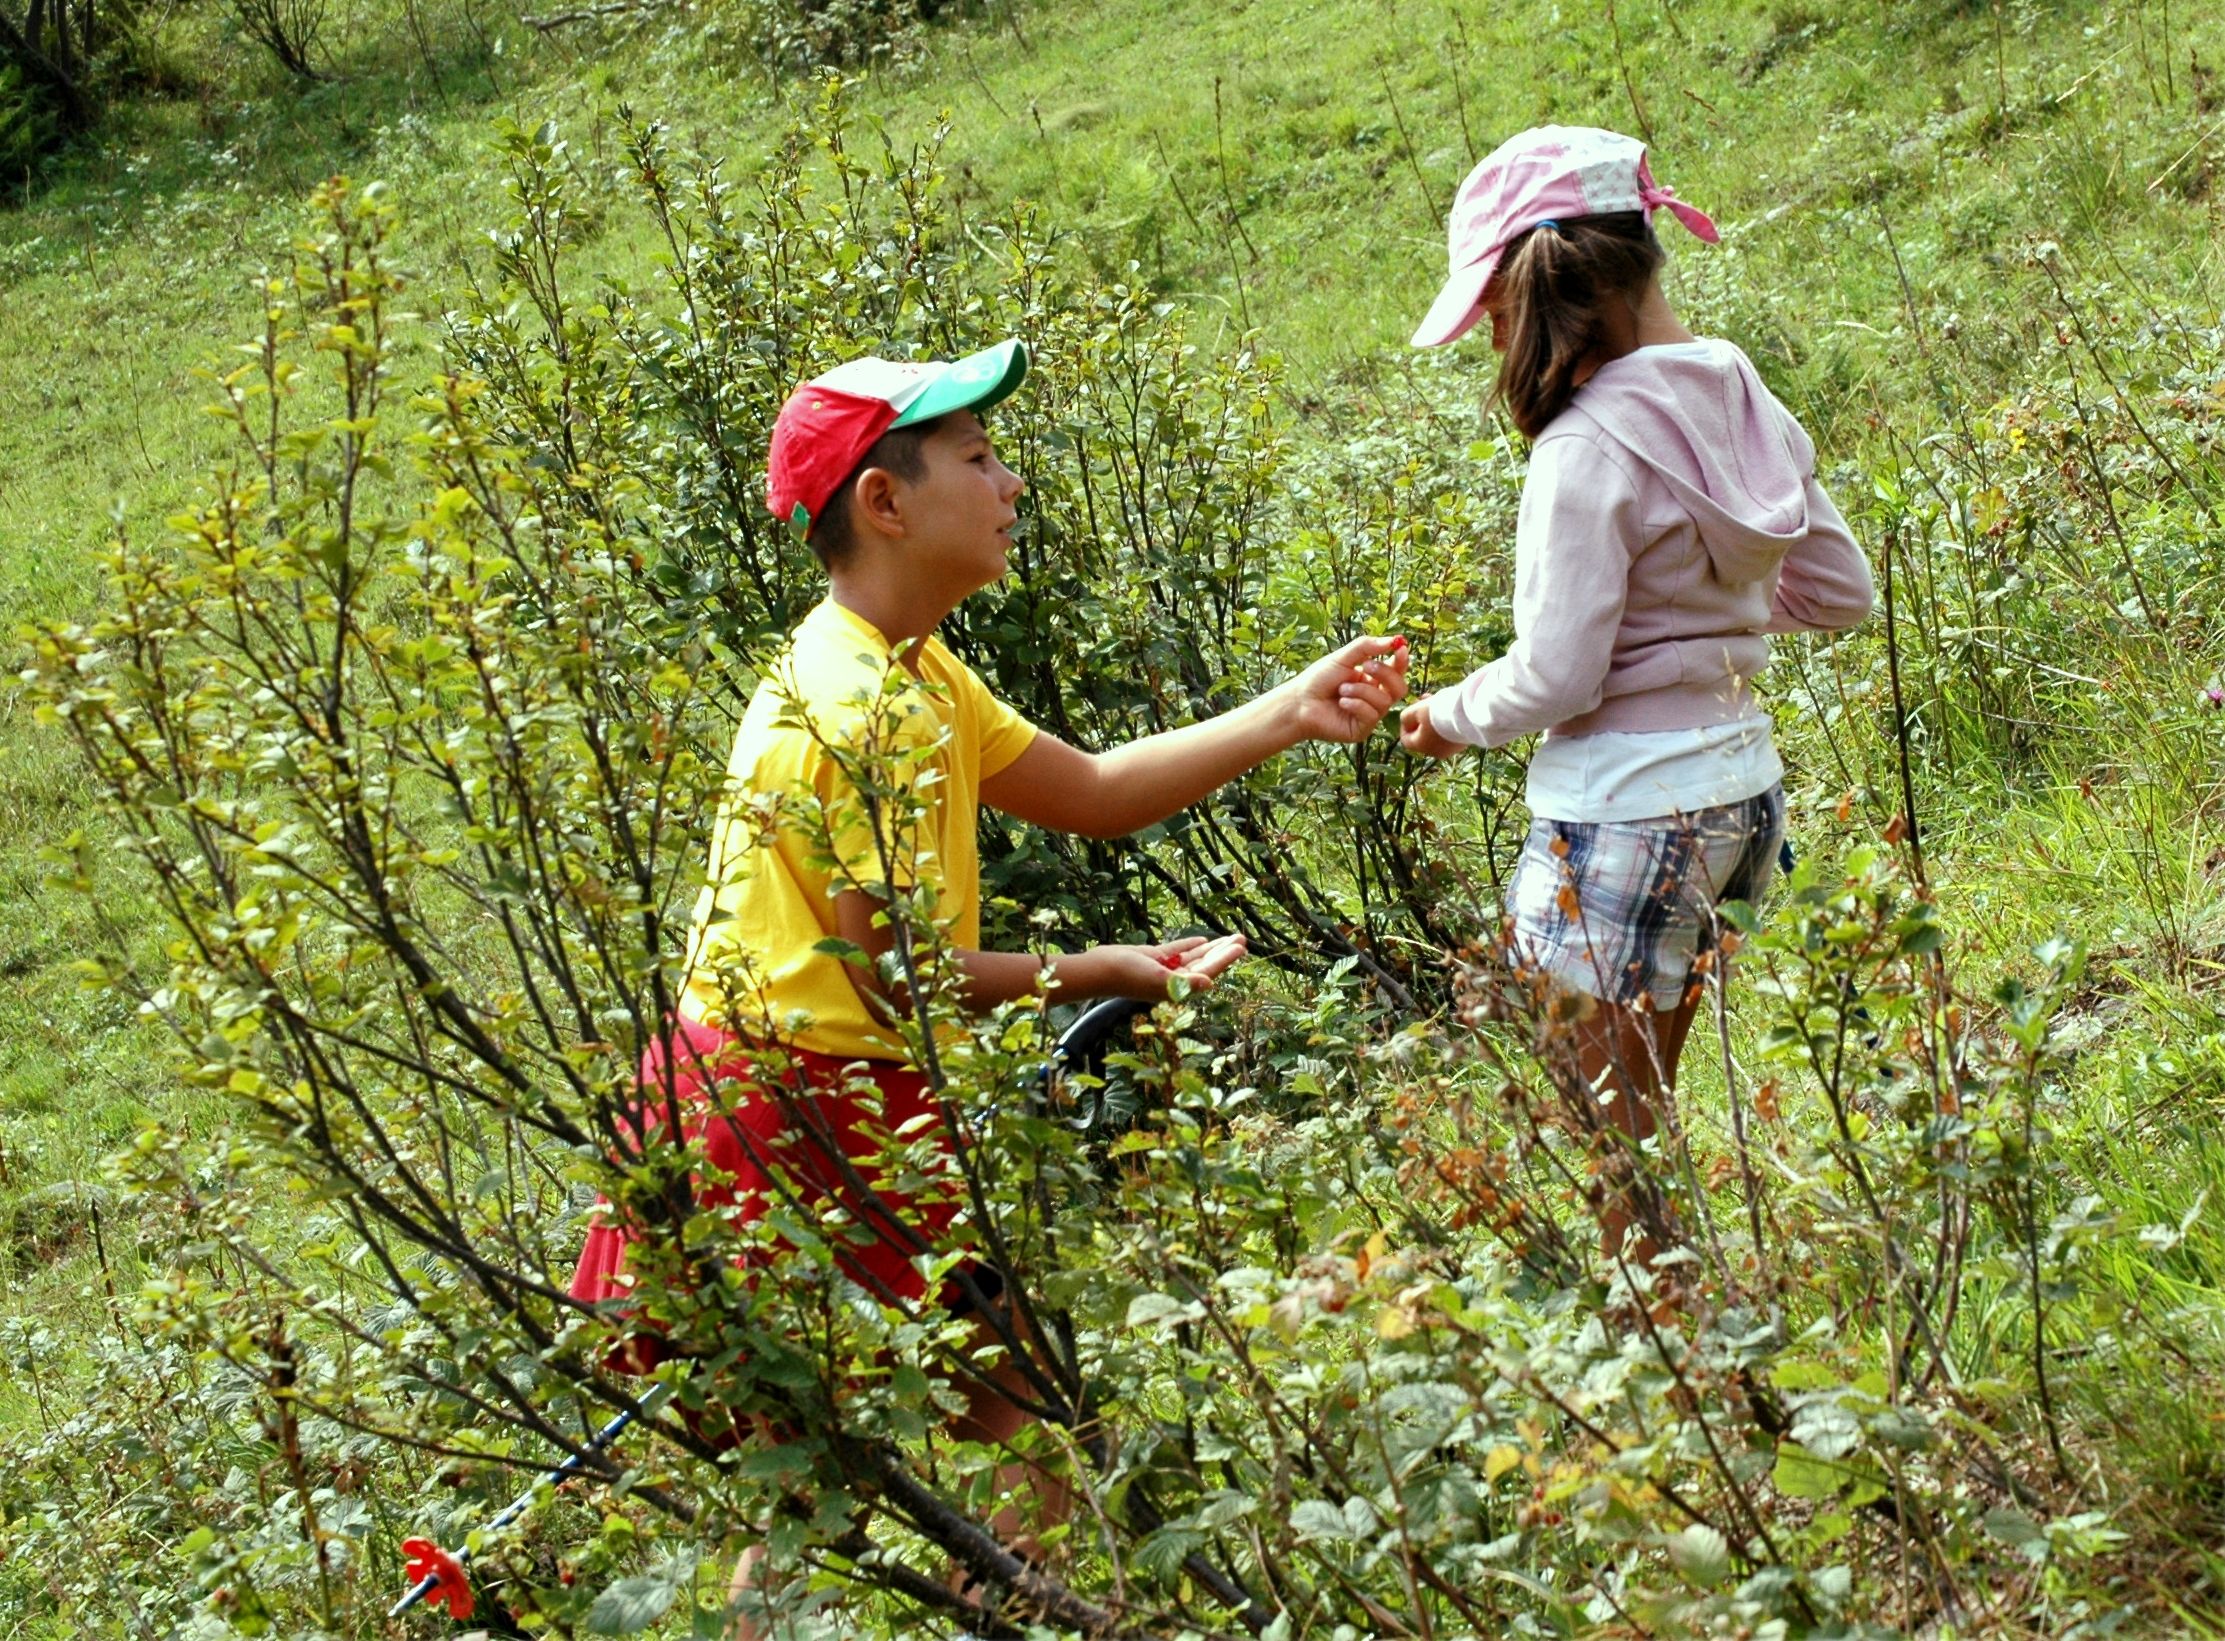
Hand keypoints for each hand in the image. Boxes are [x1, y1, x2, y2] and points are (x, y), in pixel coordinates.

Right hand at [1073, 932, 1248, 1002]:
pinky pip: (1176, 951)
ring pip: (1193, 957)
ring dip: (1211, 948)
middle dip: (1223, 952)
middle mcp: (1174, 980)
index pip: (1208, 971)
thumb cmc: (1128, 977)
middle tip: (1241, 938)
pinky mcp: (1153, 958)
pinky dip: (1190, 946)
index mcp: (1178, 987)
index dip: (1225, 959)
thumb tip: (1210, 983)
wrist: (1100, 970)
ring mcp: (1163, 969)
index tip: (1240, 947)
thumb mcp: (1158, 980)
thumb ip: (1185, 982)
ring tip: (1228, 937)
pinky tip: (1202, 941)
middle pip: (1205, 964)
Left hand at [1277, 635, 1409, 745]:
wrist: (1299, 702)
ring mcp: (1369, 715)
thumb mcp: (1342, 657)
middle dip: (1385, 674)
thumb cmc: (1318, 679)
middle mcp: (1374, 698)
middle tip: (1365, 666)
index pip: (1396, 671)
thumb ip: (1367, 647)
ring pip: (1384, 701)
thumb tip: (1395, 640)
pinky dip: (1356, 705)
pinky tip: (1341, 703)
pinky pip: (1372, 715)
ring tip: (1342, 689)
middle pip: (1399, 688)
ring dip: (1362, 691)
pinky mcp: (1362, 730)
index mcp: (1372, 680)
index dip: (1401, 661)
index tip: (1401, 648)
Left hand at [1400, 694, 1467, 758]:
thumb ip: (1406, 717)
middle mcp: (1436, 752)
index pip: (1406, 739)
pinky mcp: (1463, 743)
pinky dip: (1446, 722)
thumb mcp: (1416, 710)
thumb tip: (1406, 721)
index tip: (1411, 710)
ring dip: (1433, 718)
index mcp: (1422, 747)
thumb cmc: (1438, 712)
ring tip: (1438, 700)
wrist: (1468, 713)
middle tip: (1424, 700)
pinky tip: (1450, 708)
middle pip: (1422, 735)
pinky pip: (1449, 733)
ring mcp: (1451, 749)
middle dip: (1420, 717)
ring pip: (1436, 732)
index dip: (1405, 724)